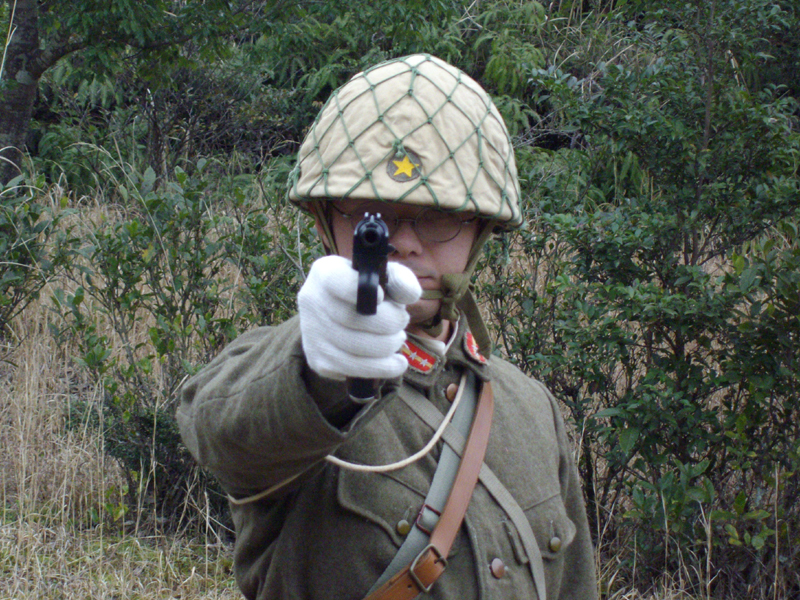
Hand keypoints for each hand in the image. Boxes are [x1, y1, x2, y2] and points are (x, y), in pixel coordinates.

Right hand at [298, 256, 421, 380]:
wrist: (341, 312)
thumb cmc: (370, 290)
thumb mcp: (386, 276)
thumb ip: (401, 279)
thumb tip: (408, 295)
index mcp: (325, 272)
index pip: (338, 281)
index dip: (365, 291)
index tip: (382, 296)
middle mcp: (311, 301)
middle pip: (352, 319)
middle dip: (389, 324)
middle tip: (402, 321)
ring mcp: (311, 333)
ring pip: (354, 350)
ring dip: (388, 347)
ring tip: (398, 339)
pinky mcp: (317, 359)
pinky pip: (352, 370)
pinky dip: (381, 368)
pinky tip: (394, 362)